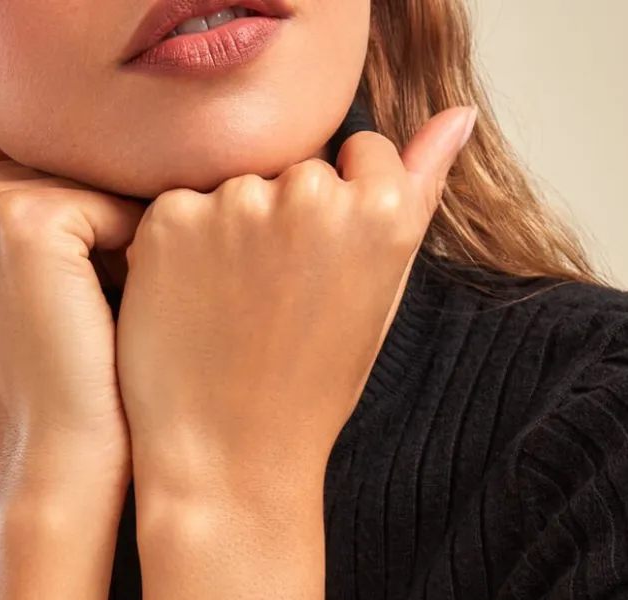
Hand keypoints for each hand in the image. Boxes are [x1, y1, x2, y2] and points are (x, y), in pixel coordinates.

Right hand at [0, 126, 146, 491]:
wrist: (53, 457)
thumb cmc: (43, 380)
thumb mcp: (7, 287)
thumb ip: (14, 215)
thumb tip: (75, 155)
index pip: (21, 172)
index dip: (71, 229)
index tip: (77, 294)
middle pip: (54, 171)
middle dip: (97, 230)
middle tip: (110, 304)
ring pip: (89, 187)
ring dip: (123, 241)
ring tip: (123, 307)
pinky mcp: (24, 222)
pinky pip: (119, 207)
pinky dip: (142, 253)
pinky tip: (133, 305)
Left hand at [115, 106, 477, 505]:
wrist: (232, 456)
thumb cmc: (314, 384)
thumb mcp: (384, 291)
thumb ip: (420, 191)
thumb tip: (458, 115)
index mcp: (381, 209)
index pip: (362, 153)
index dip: (343, 209)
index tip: (323, 267)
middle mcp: (312, 194)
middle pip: (297, 168)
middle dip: (288, 217)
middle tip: (275, 299)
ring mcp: (235, 203)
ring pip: (237, 187)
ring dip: (233, 229)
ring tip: (233, 308)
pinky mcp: (170, 219)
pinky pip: (181, 207)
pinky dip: (182, 245)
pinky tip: (192, 303)